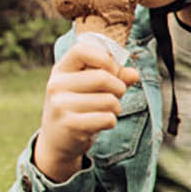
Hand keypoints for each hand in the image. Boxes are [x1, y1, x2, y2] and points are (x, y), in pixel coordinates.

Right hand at [34, 40, 140, 180]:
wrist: (57, 141)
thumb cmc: (79, 108)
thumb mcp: (92, 88)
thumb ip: (115, 77)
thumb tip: (134, 74)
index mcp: (61, 70)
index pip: (81, 50)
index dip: (104, 59)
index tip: (110, 71)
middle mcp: (57, 85)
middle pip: (103, 77)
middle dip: (119, 88)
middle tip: (114, 97)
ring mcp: (60, 105)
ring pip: (109, 100)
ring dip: (116, 108)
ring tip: (105, 112)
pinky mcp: (70, 125)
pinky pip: (107, 119)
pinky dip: (111, 122)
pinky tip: (99, 124)